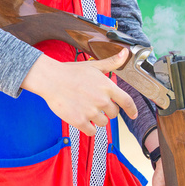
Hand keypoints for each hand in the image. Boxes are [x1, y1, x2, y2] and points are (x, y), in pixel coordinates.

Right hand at [21, 49, 137, 135]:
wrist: (51, 79)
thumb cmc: (71, 72)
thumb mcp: (94, 65)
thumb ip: (112, 62)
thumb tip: (125, 53)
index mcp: (107, 86)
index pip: (126, 101)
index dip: (131, 110)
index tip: (133, 115)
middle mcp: (101, 100)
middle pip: (114, 113)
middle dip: (107, 111)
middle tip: (95, 104)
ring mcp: (91, 111)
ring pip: (103, 123)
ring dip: (97, 119)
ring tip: (86, 109)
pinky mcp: (79, 121)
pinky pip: (92, 132)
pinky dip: (88, 128)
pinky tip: (83, 120)